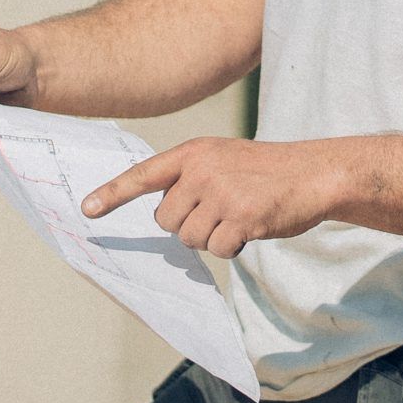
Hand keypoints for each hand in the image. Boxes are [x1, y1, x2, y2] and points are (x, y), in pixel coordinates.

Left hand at [81, 138, 348, 258]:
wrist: (314, 173)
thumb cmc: (266, 171)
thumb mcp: (223, 158)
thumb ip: (191, 179)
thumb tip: (166, 216)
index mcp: (193, 153)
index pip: (144, 174)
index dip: (113, 194)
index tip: (87, 210)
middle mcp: (202, 171)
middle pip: (166, 220)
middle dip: (188, 225)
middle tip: (219, 212)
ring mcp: (222, 194)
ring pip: (190, 239)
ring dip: (212, 238)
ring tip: (239, 217)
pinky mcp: (242, 218)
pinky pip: (218, 249)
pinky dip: (232, 248)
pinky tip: (251, 229)